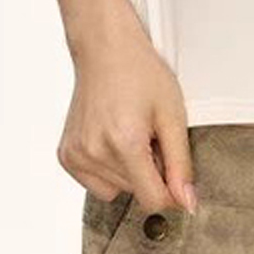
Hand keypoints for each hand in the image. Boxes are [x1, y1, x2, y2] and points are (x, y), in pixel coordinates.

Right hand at [57, 36, 197, 215]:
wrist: (105, 49)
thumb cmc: (140, 73)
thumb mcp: (173, 114)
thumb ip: (181, 164)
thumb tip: (187, 204)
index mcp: (125, 143)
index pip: (153, 200)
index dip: (170, 188)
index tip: (171, 163)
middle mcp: (95, 152)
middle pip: (135, 194)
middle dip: (148, 171)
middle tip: (148, 134)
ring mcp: (76, 155)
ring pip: (114, 191)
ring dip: (128, 171)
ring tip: (129, 132)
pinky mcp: (65, 155)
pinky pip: (94, 183)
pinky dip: (107, 169)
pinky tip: (111, 138)